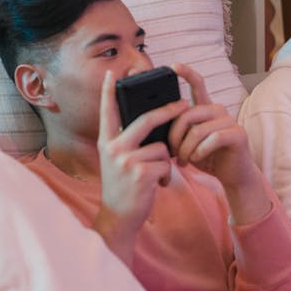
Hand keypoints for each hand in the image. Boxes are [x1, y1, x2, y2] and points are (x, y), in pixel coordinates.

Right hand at [97, 70, 186, 231]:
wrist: (119, 218)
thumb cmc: (124, 188)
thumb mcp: (119, 162)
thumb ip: (129, 143)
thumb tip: (155, 123)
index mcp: (106, 142)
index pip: (107, 112)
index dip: (110, 91)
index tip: (113, 73)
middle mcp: (113, 148)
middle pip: (146, 120)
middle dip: (169, 111)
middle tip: (184, 104)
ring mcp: (125, 160)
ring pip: (162, 146)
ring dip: (166, 161)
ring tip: (156, 175)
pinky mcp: (141, 173)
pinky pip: (166, 163)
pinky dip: (167, 175)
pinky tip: (158, 185)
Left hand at [167, 63, 260, 190]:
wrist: (233, 175)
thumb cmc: (208, 158)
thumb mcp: (187, 143)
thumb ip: (177, 130)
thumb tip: (156, 123)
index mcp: (205, 110)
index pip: (198, 85)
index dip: (186, 73)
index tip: (173, 66)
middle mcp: (218, 111)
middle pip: (187, 114)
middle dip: (174, 136)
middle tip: (172, 153)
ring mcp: (230, 121)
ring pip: (198, 130)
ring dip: (186, 149)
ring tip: (184, 161)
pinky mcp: (238, 134)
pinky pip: (213, 139)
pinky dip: (200, 152)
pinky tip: (197, 159)